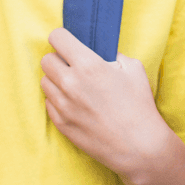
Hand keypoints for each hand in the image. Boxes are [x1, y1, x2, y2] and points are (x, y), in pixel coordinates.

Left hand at [40, 28, 175, 181]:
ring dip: (56, 80)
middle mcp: (70, 83)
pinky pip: (48, 102)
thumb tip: (99, 53)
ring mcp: (63, 105)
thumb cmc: (139, 105)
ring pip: (44, 81)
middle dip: (59, 59)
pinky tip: (75, 103)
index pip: (57, 38)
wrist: (139, 146)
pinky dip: (58, 99)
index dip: (63, 38)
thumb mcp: (133, 68)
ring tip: (75, 86)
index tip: (69, 43)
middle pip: (46, 60)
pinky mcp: (61, 123)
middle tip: (73, 66)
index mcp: (88, 65)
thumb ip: (112, 55)